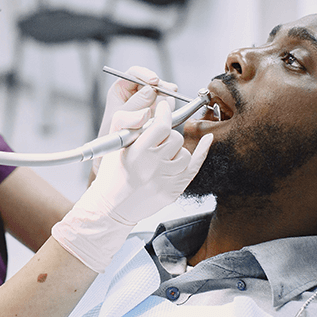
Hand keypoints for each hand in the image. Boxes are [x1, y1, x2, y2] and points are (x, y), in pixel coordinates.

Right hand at [52, 101, 212, 271]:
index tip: (163, 108)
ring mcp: (165, 182)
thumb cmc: (112, 174)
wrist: (110, 207)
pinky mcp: (173, 192)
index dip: (164, 113)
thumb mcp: (114, 144)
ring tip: (161, 155)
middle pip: (175, 139)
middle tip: (155, 141)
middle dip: (166, 135)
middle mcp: (153, 168)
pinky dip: (202, 152)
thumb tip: (150, 109)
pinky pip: (194, 168)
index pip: (162, 126)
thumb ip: (129, 122)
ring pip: (184, 153)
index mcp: (137, 154)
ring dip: (175, 150)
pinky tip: (207, 141)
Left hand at [94, 66, 176, 173]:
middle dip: (161, 85)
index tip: (155, 81)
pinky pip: (166, 103)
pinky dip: (168, 106)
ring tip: (167, 106)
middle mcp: (134, 93)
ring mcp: (146, 101)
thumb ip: (136, 104)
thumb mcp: (121, 119)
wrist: (119, 151)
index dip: (145, 74)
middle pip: (151, 80)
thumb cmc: (113, 135)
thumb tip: (151, 91)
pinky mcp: (156, 110)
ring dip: (166, 96)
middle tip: (171, 90)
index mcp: (121, 89)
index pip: (134, 73)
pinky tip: (167, 113)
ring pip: (161, 91)